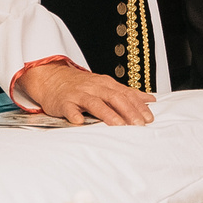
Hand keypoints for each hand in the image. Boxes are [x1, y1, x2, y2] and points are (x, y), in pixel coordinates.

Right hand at [13, 63, 153, 125]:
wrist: (52, 77)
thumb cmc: (81, 85)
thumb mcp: (105, 85)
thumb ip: (127, 93)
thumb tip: (150, 99)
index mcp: (106, 84)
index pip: (126, 94)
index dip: (138, 106)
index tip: (149, 118)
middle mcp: (94, 87)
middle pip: (114, 97)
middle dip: (128, 111)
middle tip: (138, 125)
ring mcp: (79, 94)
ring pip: (95, 103)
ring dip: (107, 114)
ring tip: (118, 125)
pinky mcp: (64, 102)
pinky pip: (69, 109)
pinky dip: (75, 115)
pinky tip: (80, 122)